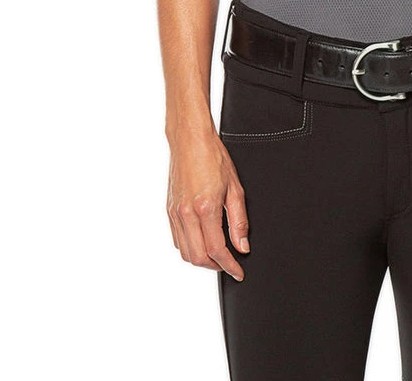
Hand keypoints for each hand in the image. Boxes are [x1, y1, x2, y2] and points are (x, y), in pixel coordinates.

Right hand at [166, 124, 250, 281]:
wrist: (190, 140)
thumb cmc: (213, 157)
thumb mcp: (235, 187)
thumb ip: (239, 220)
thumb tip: (242, 245)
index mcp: (205, 208)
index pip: (217, 250)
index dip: (229, 266)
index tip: (238, 271)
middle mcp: (186, 214)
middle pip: (198, 257)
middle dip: (215, 267)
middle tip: (229, 265)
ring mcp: (175, 213)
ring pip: (185, 253)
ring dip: (201, 260)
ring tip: (217, 256)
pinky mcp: (169, 210)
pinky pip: (177, 240)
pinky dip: (189, 248)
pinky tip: (202, 242)